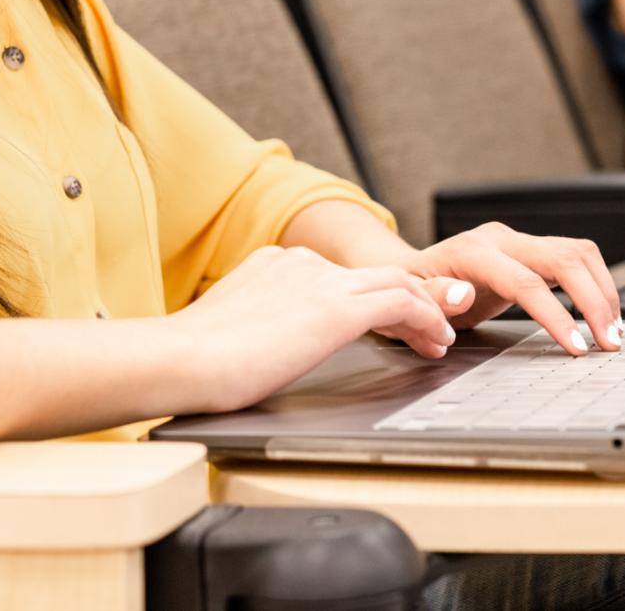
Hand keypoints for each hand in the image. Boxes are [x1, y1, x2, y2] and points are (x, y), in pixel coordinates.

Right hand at [168, 245, 455, 413]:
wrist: (183, 358)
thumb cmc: (191, 361)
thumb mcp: (228, 330)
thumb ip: (252, 327)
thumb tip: (251, 349)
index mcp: (274, 264)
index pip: (337, 276)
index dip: (367, 296)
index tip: (380, 320)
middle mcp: (302, 263)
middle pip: (374, 273)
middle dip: (410, 297)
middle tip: (430, 325)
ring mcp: (322, 281)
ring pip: (397, 282)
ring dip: (426, 309)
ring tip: (440, 337)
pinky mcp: (338, 308)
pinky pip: (403, 302)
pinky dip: (427, 318)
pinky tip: (436, 342)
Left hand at [403, 222, 622, 356]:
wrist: (413, 272)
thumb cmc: (412, 290)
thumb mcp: (409, 301)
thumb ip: (432, 298)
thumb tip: (462, 295)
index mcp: (472, 252)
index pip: (525, 281)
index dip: (555, 315)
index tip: (576, 346)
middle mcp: (501, 239)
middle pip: (564, 258)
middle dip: (594, 301)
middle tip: (608, 342)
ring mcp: (519, 241)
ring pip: (578, 252)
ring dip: (603, 290)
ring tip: (612, 331)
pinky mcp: (533, 250)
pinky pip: (575, 258)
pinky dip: (596, 284)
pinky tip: (602, 313)